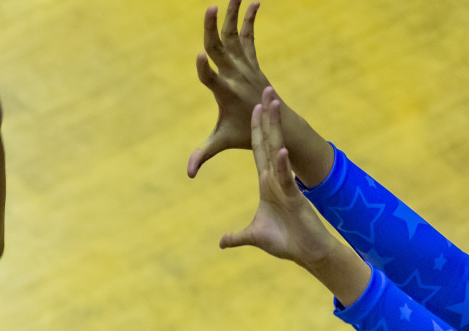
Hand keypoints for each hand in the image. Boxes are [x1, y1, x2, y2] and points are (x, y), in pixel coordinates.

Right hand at [188, 0, 271, 177]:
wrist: (279, 123)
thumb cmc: (246, 134)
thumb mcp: (222, 143)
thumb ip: (204, 155)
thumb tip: (189, 174)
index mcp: (225, 94)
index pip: (212, 80)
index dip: (205, 69)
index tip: (199, 56)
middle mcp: (236, 76)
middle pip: (221, 49)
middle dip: (213, 30)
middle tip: (210, 8)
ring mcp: (245, 66)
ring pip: (235, 36)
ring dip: (232, 14)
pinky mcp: (252, 61)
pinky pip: (249, 36)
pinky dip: (249, 20)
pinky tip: (251, 2)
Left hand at [219, 90, 334, 266]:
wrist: (307, 254)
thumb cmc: (285, 242)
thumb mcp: (254, 237)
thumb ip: (238, 237)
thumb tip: (222, 242)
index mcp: (267, 184)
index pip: (259, 150)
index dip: (256, 129)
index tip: (254, 106)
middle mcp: (276, 180)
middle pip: (268, 143)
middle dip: (267, 118)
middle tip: (267, 91)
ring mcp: (286, 187)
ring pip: (277, 153)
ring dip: (275, 130)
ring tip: (273, 105)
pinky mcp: (295, 199)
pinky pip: (286, 179)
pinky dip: (282, 166)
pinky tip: (279, 151)